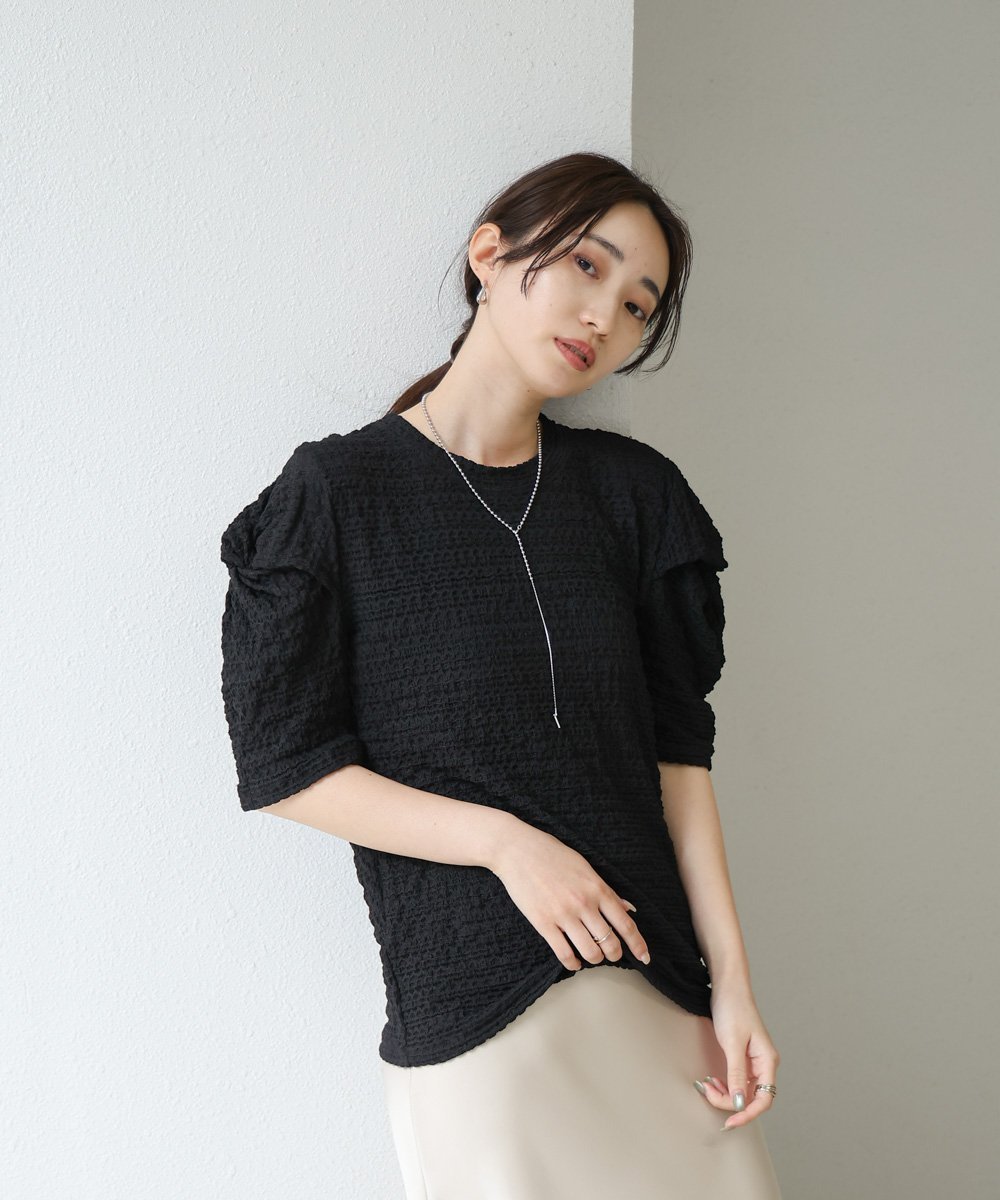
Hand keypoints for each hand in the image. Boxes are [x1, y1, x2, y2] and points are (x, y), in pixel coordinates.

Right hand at [491, 822, 649, 970]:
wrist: (517, 849)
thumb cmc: (551, 854)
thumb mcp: (585, 866)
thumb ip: (607, 889)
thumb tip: (628, 908)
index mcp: (597, 888)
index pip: (626, 924)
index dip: (638, 944)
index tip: (645, 957)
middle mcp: (584, 903)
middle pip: (610, 942)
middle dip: (615, 954)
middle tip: (612, 954)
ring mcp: (563, 915)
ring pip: (590, 952)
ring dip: (595, 958)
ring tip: (592, 955)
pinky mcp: (543, 923)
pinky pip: (564, 954)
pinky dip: (573, 963)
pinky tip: (574, 961)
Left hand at [697, 985, 779, 1129]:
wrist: (727, 986)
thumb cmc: (733, 1009)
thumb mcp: (732, 1042)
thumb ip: (736, 1074)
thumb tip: (740, 1102)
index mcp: (767, 1061)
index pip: (764, 1099)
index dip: (748, 1114)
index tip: (730, 1122)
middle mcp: (763, 1065)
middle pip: (752, 1098)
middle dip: (730, 1102)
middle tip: (709, 1093)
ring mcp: (753, 1062)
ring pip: (742, 1091)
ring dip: (726, 1094)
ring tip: (708, 1086)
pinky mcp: (742, 1058)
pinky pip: (736, 1081)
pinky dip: (724, 1085)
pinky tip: (713, 1081)